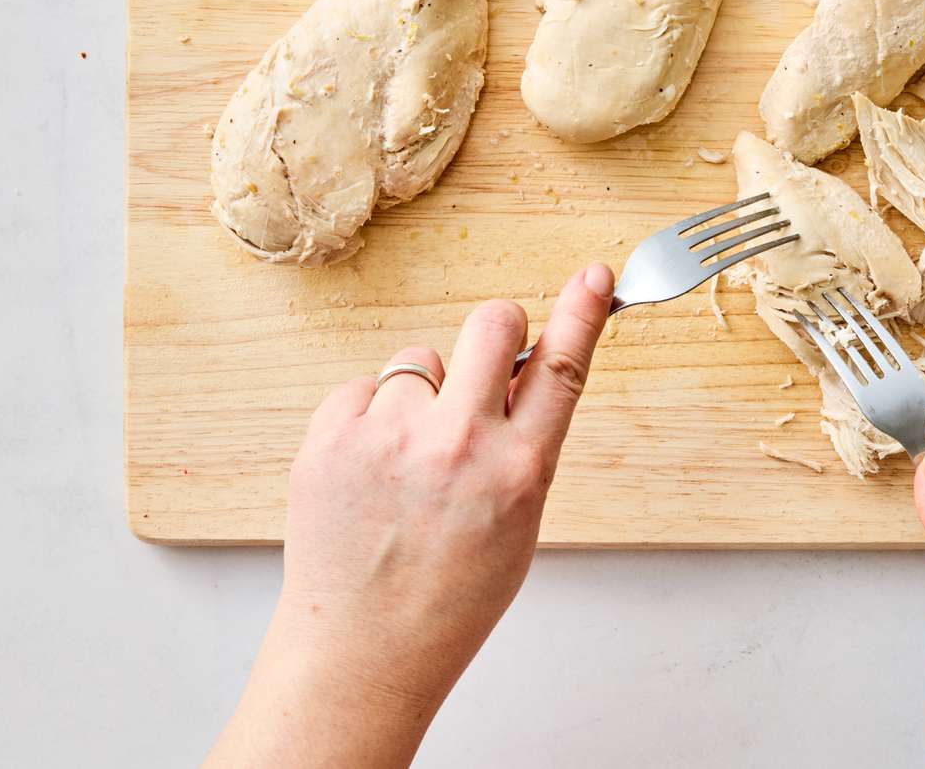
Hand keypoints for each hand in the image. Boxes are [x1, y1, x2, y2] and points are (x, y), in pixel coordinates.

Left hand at [206, 264, 615, 767]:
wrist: (361, 650)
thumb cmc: (448, 597)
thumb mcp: (519, 523)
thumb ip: (525, 445)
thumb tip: (524, 374)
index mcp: (519, 471)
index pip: (563, 367)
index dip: (583, 311)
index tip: (593, 274)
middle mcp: (457, 444)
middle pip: (491, 324)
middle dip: (495, 332)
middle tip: (482, 368)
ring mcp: (389, 437)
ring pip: (418, 360)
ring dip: (421, 394)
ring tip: (406, 462)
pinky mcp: (330, 437)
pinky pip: (363, 387)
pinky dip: (370, 417)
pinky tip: (370, 470)